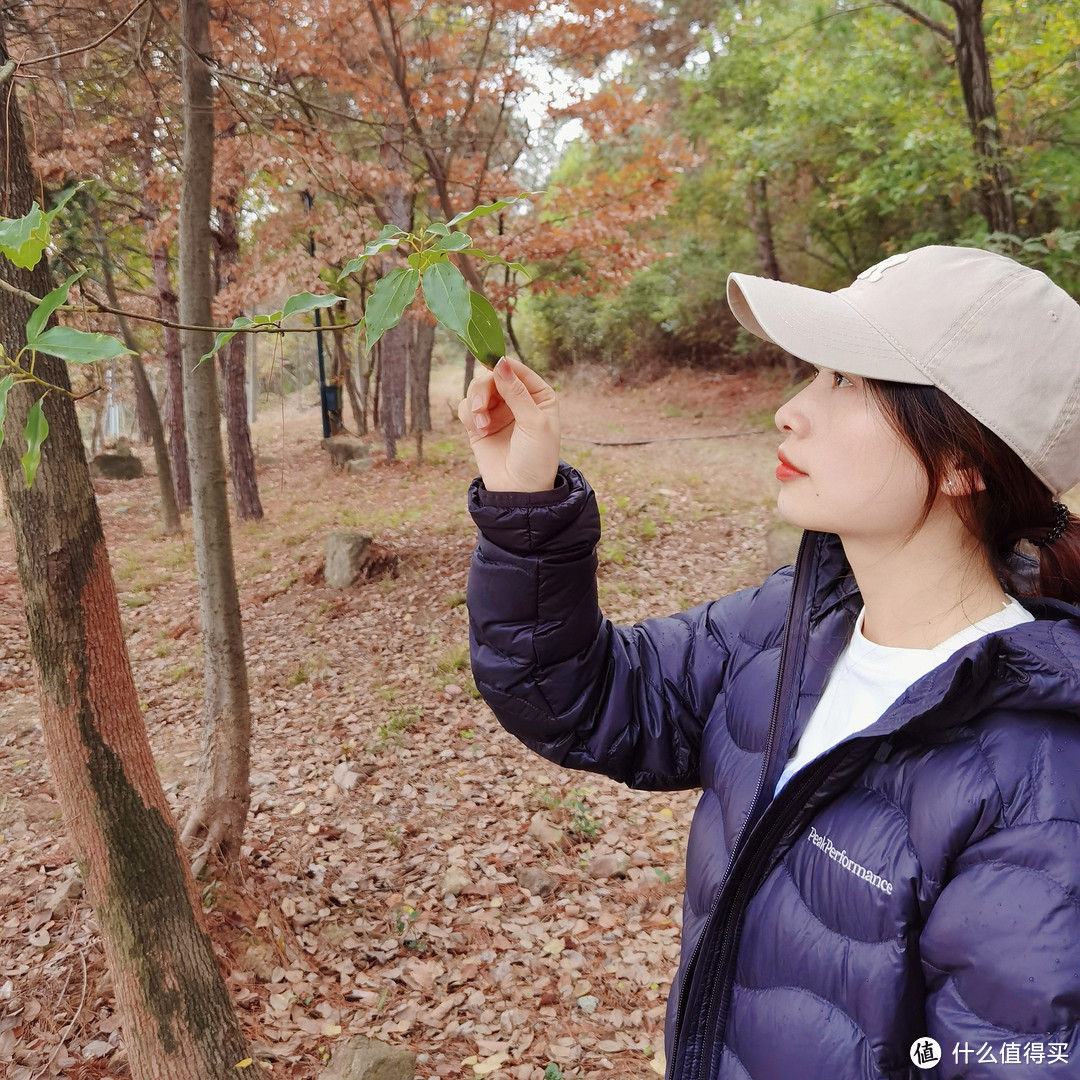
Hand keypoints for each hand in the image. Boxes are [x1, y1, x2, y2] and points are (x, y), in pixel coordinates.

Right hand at [458, 356, 560, 491]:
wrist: (520, 491)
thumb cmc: (536, 458)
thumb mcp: (534, 422)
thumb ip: (516, 392)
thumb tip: (500, 363)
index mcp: (538, 395)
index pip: (517, 369)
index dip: (502, 365)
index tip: (489, 366)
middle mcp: (517, 399)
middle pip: (491, 376)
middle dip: (484, 388)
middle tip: (481, 406)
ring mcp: (497, 411)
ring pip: (476, 389)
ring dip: (476, 403)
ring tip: (482, 425)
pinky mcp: (479, 424)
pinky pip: (466, 407)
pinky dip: (469, 415)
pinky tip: (481, 431)